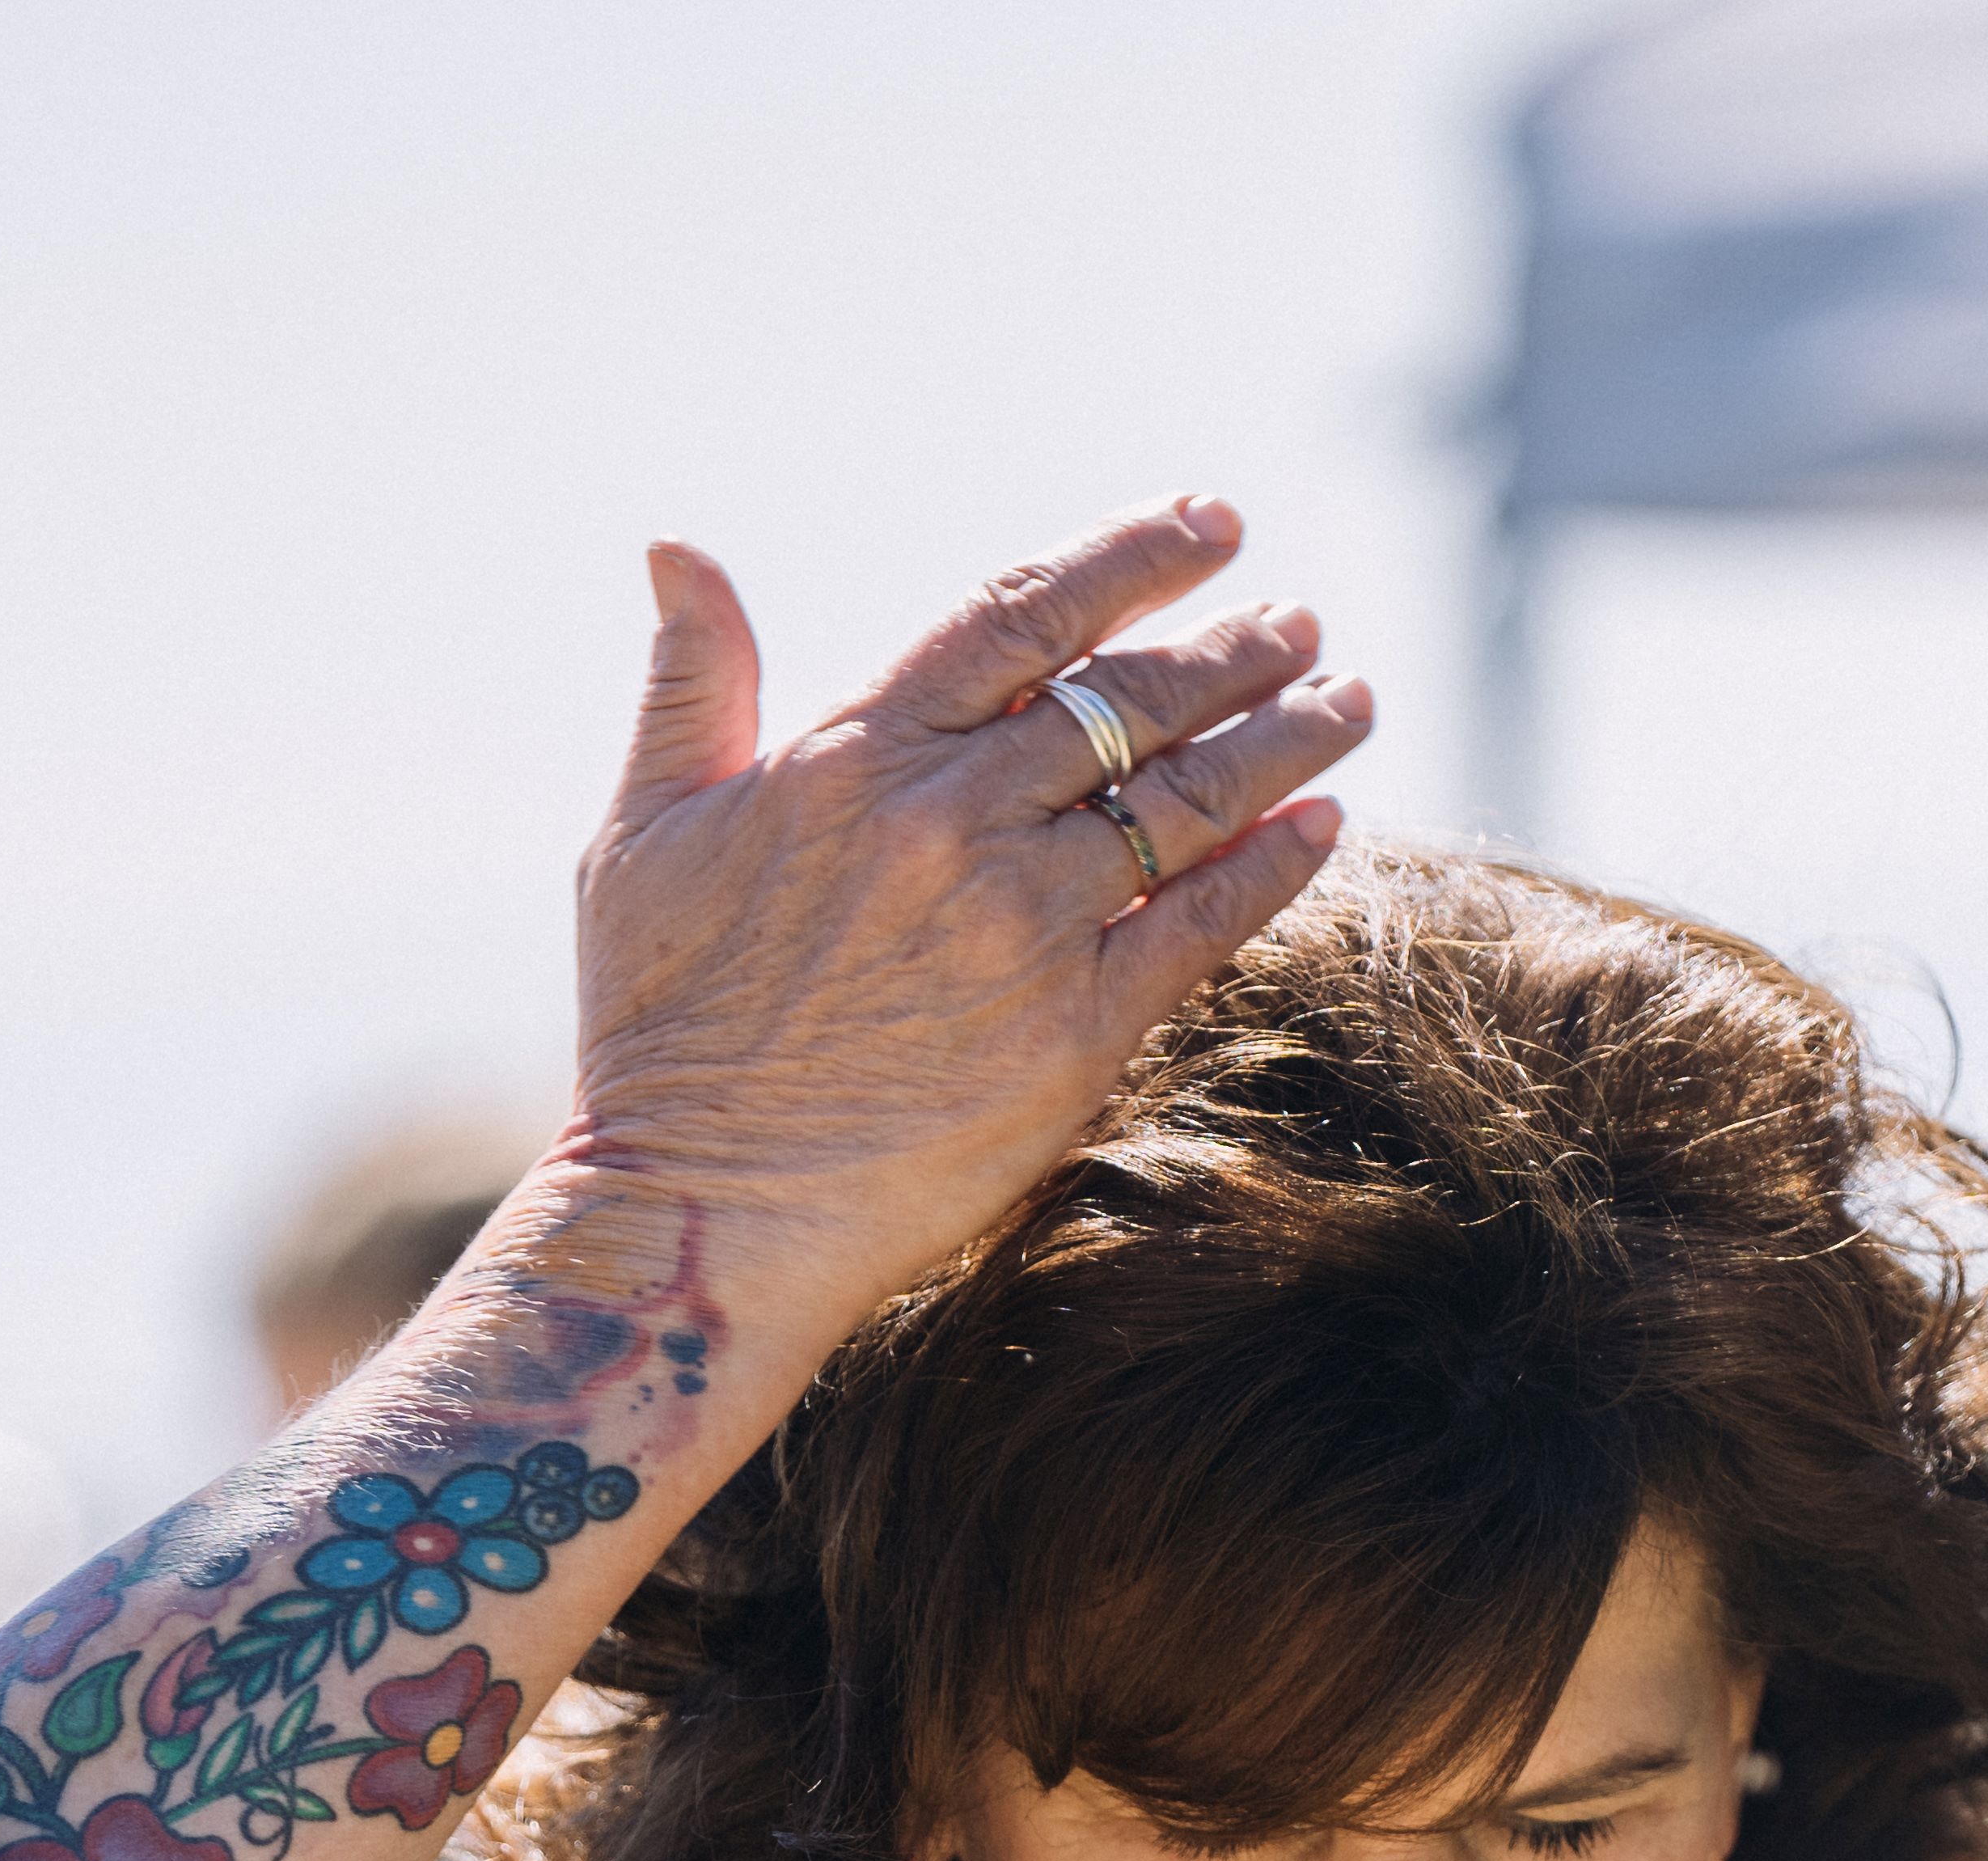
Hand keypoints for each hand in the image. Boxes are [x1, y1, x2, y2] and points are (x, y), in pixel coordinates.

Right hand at [559, 494, 1369, 1345]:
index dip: (1133, 555)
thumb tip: (676, 550)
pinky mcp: (1075, 1031)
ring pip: (1188, 799)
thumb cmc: (658, 1025)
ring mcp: (1023, 924)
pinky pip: (1204, 924)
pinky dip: (1276, 864)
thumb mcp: (643, 831)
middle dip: (1235, 651)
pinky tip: (1324, 823)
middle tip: (1298, 627)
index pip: (1026, 613)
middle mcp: (954, 819)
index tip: (1210, 524)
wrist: (703, 1208)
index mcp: (859, 753)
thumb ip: (690, 685)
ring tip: (1345, 701)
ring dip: (1284, 738)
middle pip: (1132, 699)